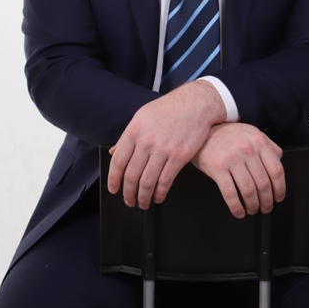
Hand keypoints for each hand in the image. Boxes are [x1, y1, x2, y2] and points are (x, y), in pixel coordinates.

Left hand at [107, 80, 225, 208]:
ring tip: (143, 203)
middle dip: (128, 193)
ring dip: (143, 197)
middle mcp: (146, 141)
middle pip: (131, 175)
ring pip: (147, 182)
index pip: (118, 161)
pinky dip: (160, 193)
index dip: (113, 179)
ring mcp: (163, 149)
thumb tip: (114, 152)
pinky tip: (158, 197)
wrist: (195, 104)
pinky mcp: (179, 156)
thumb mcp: (142, 117)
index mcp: (134, 131)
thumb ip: (127, 136)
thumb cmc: (169, 109)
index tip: (114, 189)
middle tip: (128, 200)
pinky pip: (165, 180)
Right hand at [191, 122, 284, 218]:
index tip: (278, 197)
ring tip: (253, 209)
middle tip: (266, 207)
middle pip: (263, 183)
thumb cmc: (228, 134)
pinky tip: (239, 211)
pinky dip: (236, 207)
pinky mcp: (218, 168)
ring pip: (249, 191)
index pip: (276, 170)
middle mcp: (247, 150)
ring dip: (253, 205)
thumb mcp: (251, 133)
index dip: (280, 188)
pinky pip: (230, 193)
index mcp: (258, 142)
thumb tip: (279, 160)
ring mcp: (232, 159)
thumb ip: (268, 145)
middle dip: (267, 201)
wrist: (203, 130)